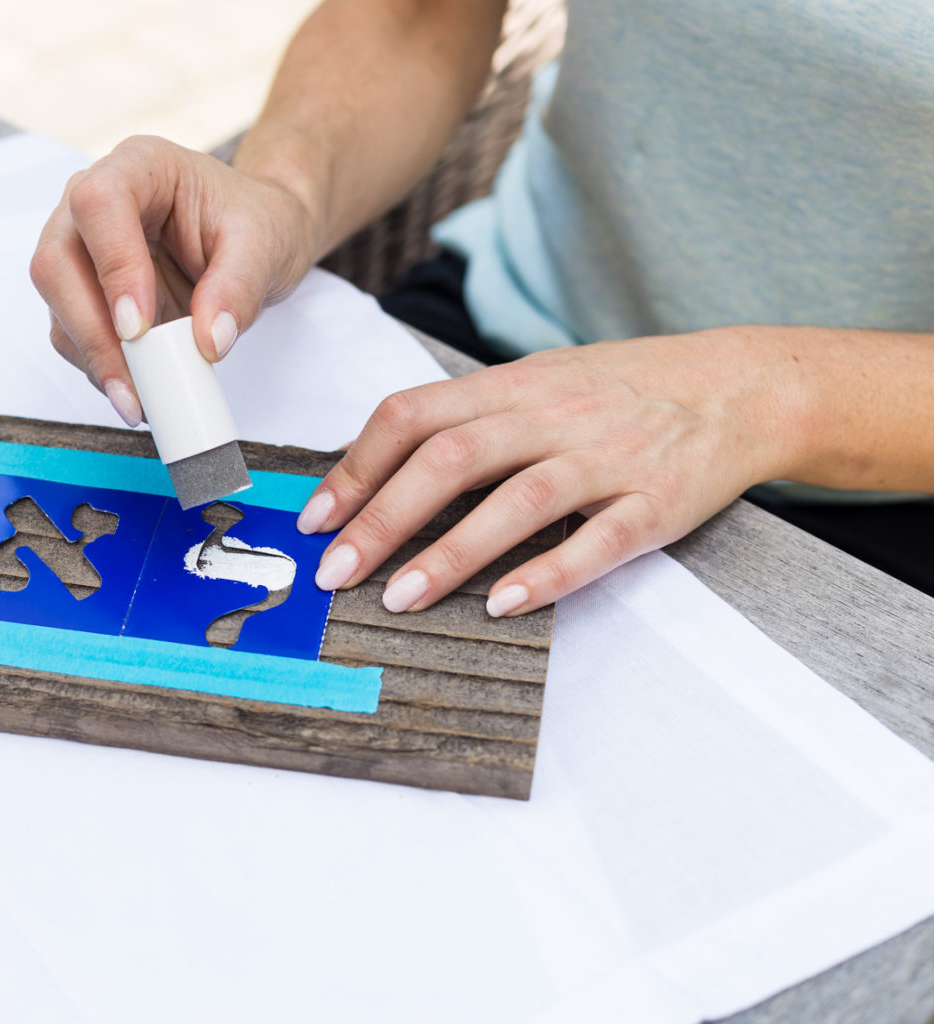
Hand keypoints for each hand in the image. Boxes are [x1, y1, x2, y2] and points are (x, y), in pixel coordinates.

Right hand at [30, 135, 318, 426]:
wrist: (250, 238)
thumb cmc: (254, 223)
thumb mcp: (265, 247)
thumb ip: (239, 288)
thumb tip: (209, 342)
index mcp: (139, 167)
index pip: (99, 204)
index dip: (112, 268)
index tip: (140, 329)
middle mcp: (92, 200)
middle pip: (57, 261)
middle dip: (92, 332)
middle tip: (134, 387)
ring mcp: (79, 246)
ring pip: (56, 304)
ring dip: (93, 359)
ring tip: (140, 401)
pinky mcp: (80, 291)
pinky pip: (70, 334)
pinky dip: (98, 367)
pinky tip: (134, 390)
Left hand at [298, 329, 804, 615]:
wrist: (741, 386)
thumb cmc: (621, 391)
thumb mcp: (538, 384)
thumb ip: (466, 420)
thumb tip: (374, 473)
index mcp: (511, 386)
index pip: (413, 415)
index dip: (357, 467)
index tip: (317, 519)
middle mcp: (552, 415)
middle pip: (451, 457)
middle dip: (383, 517)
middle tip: (336, 572)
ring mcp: (607, 458)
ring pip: (517, 501)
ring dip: (451, 552)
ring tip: (399, 598)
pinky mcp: (656, 504)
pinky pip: (598, 540)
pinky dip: (548, 573)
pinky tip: (502, 604)